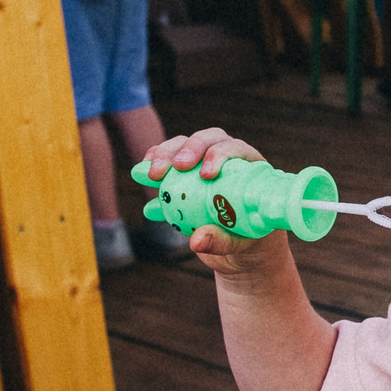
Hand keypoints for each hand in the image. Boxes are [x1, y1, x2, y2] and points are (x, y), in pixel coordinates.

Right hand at [137, 128, 278, 278]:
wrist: (238, 250)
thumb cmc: (248, 242)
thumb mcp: (240, 245)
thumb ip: (221, 242)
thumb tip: (196, 241)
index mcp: (250, 169)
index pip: (236, 149)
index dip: (219, 154)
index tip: (205, 174)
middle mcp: (228, 159)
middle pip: (208, 140)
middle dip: (188, 148)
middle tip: (175, 168)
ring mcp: (204, 163)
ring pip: (183, 146)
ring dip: (164, 154)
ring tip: (149, 174)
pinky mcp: (184, 173)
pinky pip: (167, 161)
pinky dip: (153, 165)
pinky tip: (141, 174)